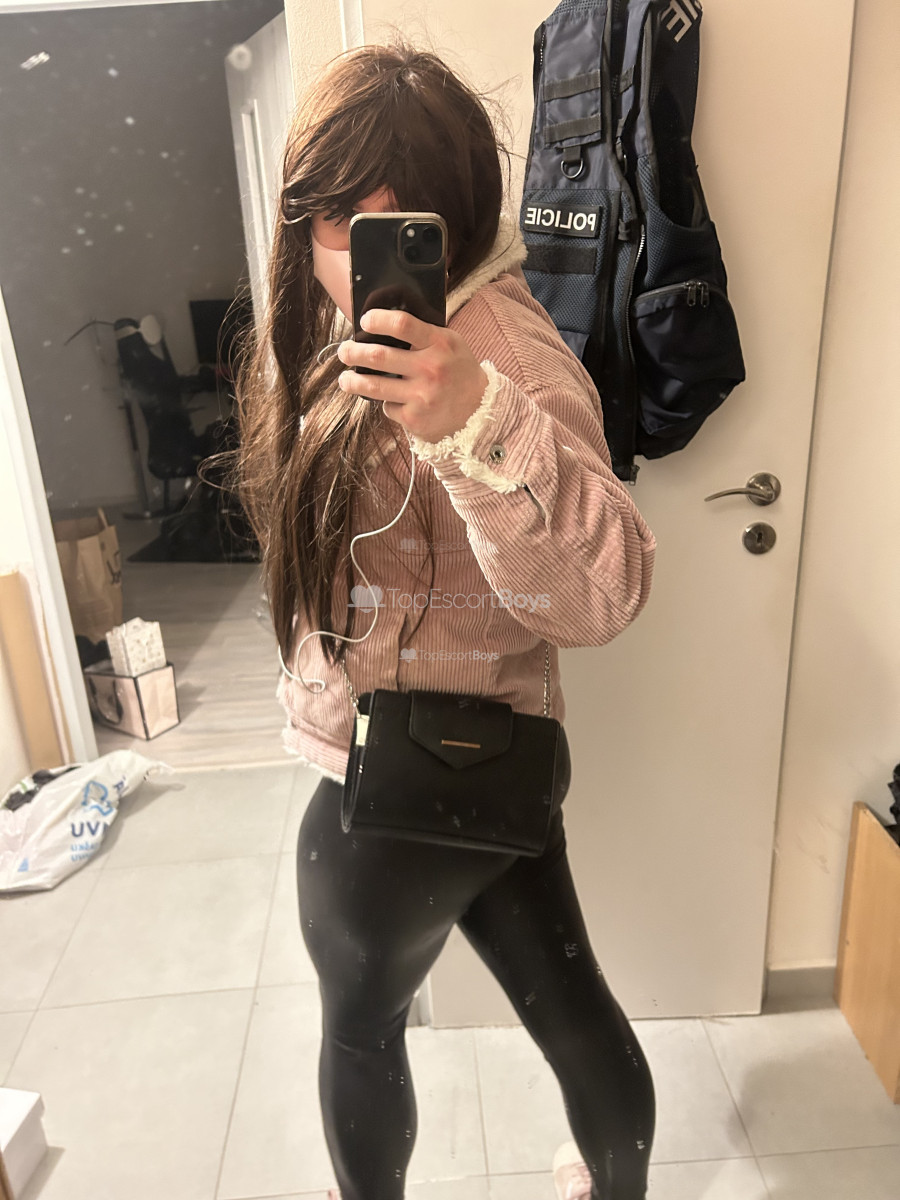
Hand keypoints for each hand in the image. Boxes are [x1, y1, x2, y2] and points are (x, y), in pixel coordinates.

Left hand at [336, 309, 487, 442]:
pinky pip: (388, 407)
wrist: (479, 412)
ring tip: (344, 379)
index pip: (402, 324)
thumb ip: (424, 333)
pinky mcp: (414, 418)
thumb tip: (383, 324)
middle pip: (378, 356)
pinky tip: (388, 399)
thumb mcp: (451, 344)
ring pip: (374, 387)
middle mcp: (430, 369)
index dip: (378, 320)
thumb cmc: (459, 373)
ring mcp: (421, 395)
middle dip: (353, 353)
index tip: (365, 321)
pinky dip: (385, 402)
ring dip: (353, 382)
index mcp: (440, 343)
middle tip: (344, 351)